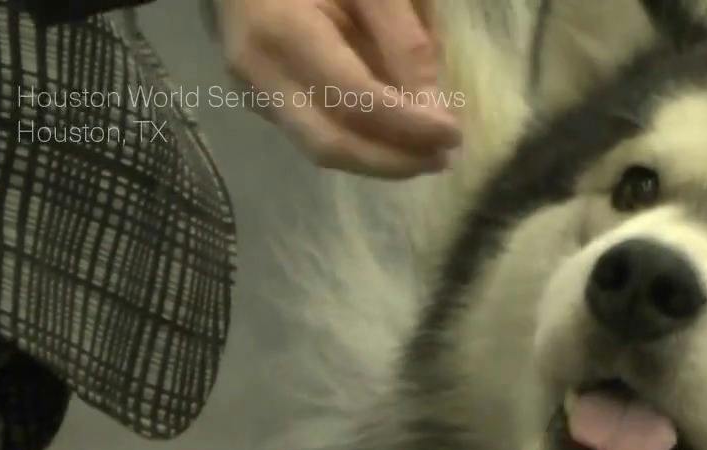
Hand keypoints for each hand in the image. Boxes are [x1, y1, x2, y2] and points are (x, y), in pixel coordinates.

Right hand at [220, 0, 460, 176]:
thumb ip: (402, 37)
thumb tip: (431, 106)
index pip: (352, 97)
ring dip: (378, 158)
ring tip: (427, 152)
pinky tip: (394, 136)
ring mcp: (253, 90)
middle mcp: (258, 72)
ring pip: (320, 147)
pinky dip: (359, 142)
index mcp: (281, 30)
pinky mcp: (261, 99)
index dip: (406, 124)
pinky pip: (314, 133)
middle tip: (442, 159)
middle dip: (392, 161)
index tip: (453, 133)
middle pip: (330, 143)